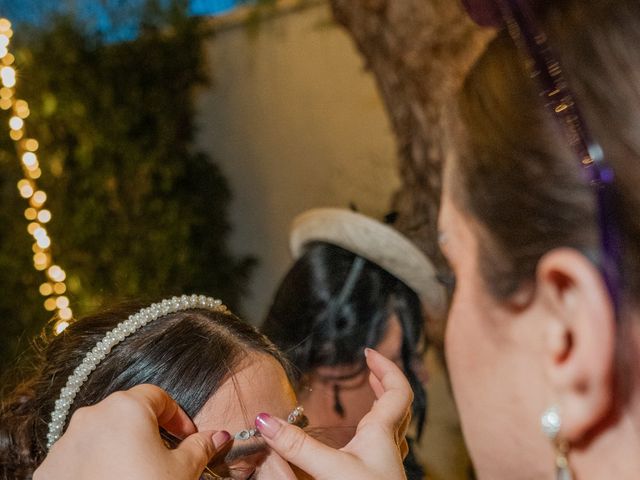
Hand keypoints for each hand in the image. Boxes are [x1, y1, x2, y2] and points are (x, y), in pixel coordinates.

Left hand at [34, 384, 230, 479]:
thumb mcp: (182, 470)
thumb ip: (201, 447)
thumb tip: (219, 436)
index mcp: (128, 408)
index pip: (158, 396)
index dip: (176, 416)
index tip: (187, 436)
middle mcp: (93, 416)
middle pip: (127, 413)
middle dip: (147, 430)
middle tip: (164, 455)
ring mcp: (66, 442)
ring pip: (100, 434)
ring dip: (119, 447)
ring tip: (135, 473)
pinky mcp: (49, 468)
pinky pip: (77, 458)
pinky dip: (94, 466)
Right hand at [255, 348, 411, 479]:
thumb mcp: (330, 471)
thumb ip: (296, 447)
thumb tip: (264, 420)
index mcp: (382, 434)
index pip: (398, 390)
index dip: (387, 367)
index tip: (368, 352)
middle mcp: (388, 446)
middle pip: (398, 405)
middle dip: (384, 381)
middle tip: (370, 367)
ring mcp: (385, 465)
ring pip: (393, 426)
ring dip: (382, 405)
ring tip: (368, 395)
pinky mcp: (378, 478)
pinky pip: (383, 445)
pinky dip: (374, 431)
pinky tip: (358, 441)